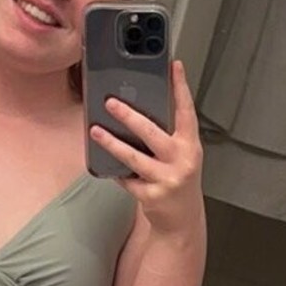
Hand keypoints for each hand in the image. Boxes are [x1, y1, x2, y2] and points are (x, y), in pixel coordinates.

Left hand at [89, 60, 203, 234]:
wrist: (182, 219)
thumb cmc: (179, 179)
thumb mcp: (182, 154)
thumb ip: (168, 134)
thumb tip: (139, 108)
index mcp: (191, 145)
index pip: (186, 111)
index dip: (181, 87)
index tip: (174, 66)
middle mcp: (182, 160)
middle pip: (152, 133)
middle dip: (129, 116)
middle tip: (110, 102)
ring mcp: (167, 179)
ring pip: (133, 157)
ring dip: (111, 142)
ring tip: (95, 130)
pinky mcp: (152, 195)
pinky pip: (127, 178)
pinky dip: (116, 171)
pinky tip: (108, 164)